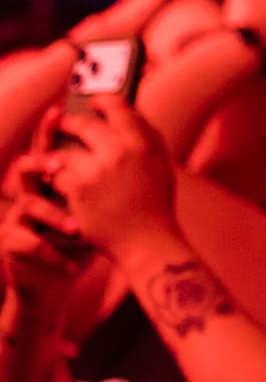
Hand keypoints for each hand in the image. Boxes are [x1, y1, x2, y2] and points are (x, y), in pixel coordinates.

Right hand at [1, 116, 90, 326]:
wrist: (66, 270)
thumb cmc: (89, 230)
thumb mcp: (100, 198)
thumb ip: (107, 171)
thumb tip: (135, 138)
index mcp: (52, 177)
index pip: (49, 146)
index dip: (49, 128)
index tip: (58, 111)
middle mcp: (30, 192)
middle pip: (26, 168)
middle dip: (41, 164)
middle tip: (58, 166)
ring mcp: (18, 217)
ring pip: (28, 205)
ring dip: (52, 216)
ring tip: (74, 227)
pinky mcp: (13, 244)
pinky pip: (28, 244)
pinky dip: (52, 253)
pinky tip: (72, 266)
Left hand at [34, 96, 178, 261]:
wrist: (146, 241)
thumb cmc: (155, 203)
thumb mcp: (161, 164)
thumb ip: (148, 136)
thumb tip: (130, 113)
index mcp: (143, 143)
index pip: (117, 107)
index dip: (102, 100)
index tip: (94, 101)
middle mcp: (119, 152)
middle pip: (83, 125)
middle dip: (70, 124)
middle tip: (65, 124)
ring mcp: (96, 171)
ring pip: (64, 152)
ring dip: (59, 156)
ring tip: (59, 159)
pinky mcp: (78, 190)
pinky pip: (58, 175)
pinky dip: (57, 178)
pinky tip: (60, 182)